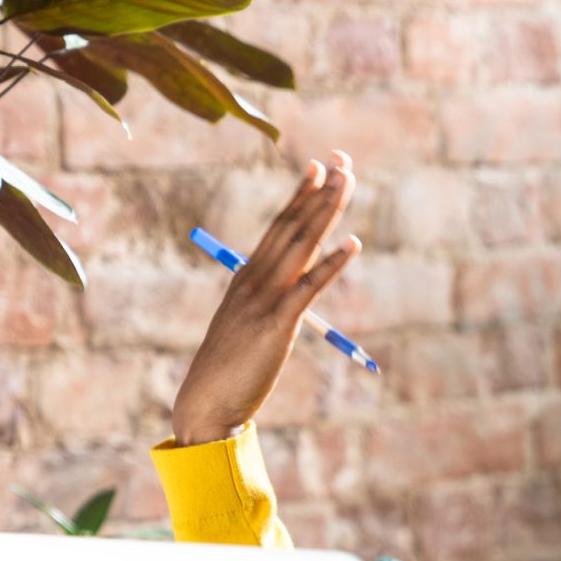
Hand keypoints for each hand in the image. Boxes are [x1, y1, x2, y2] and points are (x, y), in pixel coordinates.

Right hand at [170, 150, 361, 445]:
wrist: (206, 401)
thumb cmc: (229, 368)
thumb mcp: (246, 325)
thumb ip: (265, 305)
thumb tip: (286, 298)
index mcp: (247, 276)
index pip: (279, 226)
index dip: (301, 195)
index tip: (319, 166)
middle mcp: (255, 278)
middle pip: (293, 225)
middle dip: (320, 191)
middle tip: (344, 160)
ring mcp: (265, 298)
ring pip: (301, 245)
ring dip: (327, 212)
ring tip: (348, 182)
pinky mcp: (277, 323)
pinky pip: (309, 286)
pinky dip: (332, 263)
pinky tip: (353, 243)